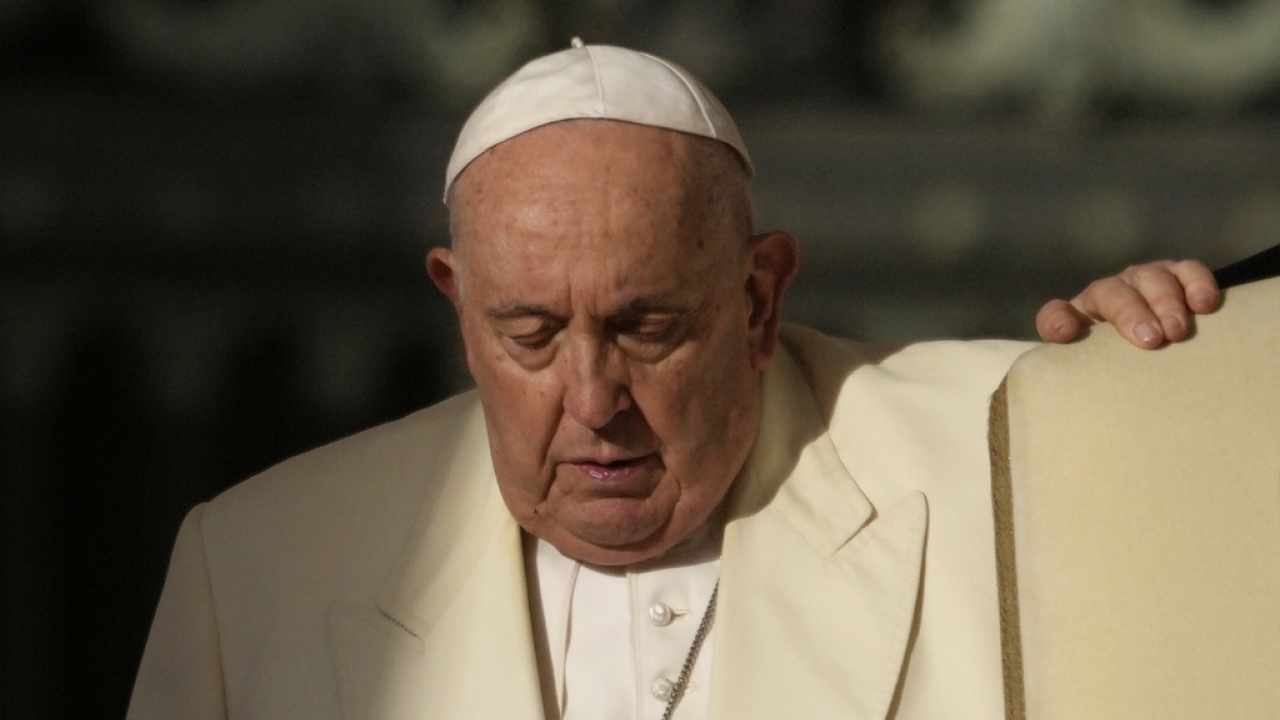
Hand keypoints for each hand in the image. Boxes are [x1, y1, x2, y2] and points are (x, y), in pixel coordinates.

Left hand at [1037, 260, 1220, 348]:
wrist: (1152, 346)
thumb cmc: (1114, 355)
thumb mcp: (1087, 359)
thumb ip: (1067, 348)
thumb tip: (1066, 330)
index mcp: (1081, 311)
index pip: (1058, 311)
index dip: (1059, 320)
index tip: (1070, 333)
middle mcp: (1114, 289)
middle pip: (1115, 291)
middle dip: (1133, 314)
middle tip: (1152, 341)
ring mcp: (1148, 279)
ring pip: (1154, 278)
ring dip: (1167, 302)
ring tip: (1179, 331)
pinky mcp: (1180, 277)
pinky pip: (1190, 271)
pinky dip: (1198, 284)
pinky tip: (1205, 305)